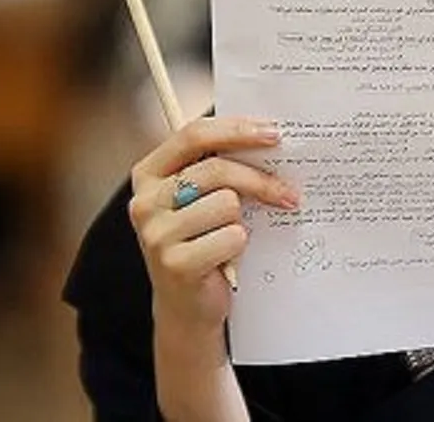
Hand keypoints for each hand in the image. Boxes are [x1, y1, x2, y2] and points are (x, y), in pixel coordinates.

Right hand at [128, 116, 296, 331]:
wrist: (188, 304)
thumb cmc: (202, 241)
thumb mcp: (203, 198)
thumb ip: (221, 167)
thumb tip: (271, 142)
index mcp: (149, 173)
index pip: (194, 135)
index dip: (237, 130)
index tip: (274, 133)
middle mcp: (145, 201)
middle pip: (216, 170)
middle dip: (260, 180)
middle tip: (288, 193)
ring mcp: (156, 234)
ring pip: (227, 204)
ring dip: (240, 222)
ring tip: (230, 238)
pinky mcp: (174, 263)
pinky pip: (231, 237)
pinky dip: (238, 248)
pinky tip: (226, 260)